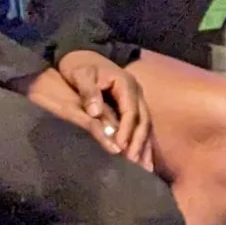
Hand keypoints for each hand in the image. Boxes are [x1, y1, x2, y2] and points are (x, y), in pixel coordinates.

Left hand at [52, 51, 155, 168]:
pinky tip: (144, 160)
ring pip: (146, 125)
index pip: (130, 111)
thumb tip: (94, 112)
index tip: (120, 148)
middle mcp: (136, 92)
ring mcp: (137, 99)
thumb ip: (88, 92)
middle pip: (143, 120)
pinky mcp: (133, 106)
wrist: (82, 55)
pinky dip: (143, 143)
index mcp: (125, 83)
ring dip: (145, 147)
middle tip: (135, 165)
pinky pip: (142, 126)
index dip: (126, 130)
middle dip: (140, 143)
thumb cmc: (79, 65)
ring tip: (145, 169)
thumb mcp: (80, 74)